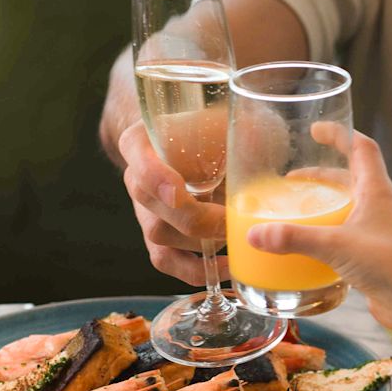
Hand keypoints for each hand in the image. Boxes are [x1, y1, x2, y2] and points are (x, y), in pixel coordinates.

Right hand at [117, 119, 226, 286]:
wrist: (209, 151)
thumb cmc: (220, 132)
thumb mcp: (232, 121)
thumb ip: (242, 131)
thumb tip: (256, 148)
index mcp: (142, 141)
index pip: (135, 154)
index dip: (155, 176)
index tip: (178, 192)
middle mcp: (136, 178)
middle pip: (152, 205)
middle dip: (195, 218)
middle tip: (232, 219)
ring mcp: (145, 213)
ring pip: (162, 237)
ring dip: (203, 240)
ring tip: (238, 231)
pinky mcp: (158, 241)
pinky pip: (168, 263)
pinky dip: (197, 270)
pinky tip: (228, 265)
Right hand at [246, 131, 391, 332]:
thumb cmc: (387, 264)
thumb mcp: (334, 245)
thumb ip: (294, 238)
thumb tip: (256, 234)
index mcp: (376, 191)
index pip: (360, 148)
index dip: (339, 134)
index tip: (316, 131)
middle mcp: (379, 206)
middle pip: (350, 178)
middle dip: (321, 175)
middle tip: (293, 179)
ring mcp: (378, 230)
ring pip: (348, 207)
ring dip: (325, 205)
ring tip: (297, 212)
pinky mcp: (373, 254)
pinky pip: (347, 234)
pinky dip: (328, 233)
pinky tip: (310, 247)